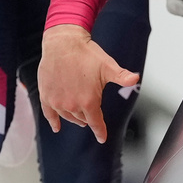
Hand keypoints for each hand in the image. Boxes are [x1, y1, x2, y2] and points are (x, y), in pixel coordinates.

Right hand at [37, 24, 138, 143]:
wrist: (63, 43)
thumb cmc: (87, 54)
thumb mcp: (108, 67)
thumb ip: (122, 77)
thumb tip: (136, 79)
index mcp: (89, 101)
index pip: (96, 122)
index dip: (100, 131)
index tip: (102, 138)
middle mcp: (72, 105)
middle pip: (82, 119)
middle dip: (88, 119)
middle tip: (92, 117)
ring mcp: (57, 101)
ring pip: (67, 116)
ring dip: (75, 118)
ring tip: (80, 117)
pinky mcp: (46, 96)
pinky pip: (49, 114)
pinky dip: (53, 121)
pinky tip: (56, 127)